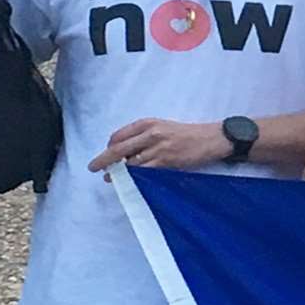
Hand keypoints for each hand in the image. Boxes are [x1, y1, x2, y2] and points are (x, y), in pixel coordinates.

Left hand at [89, 118, 232, 171]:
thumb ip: (145, 136)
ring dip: (117, 173)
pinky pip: (144, 172)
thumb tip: (127, 152)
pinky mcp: (166, 161)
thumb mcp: (164, 127)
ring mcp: (158, 148)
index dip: (109, 147)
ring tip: (111, 179)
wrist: (211, 138)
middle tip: (93, 168)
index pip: (119, 135)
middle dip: (103, 160)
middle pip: (118, 148)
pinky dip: (134, 178)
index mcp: (148, 123)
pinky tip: (129, 182)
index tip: (107, 155)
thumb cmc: (188, 133)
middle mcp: (150, 133)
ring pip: (130, 163)